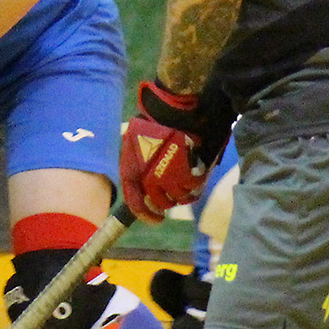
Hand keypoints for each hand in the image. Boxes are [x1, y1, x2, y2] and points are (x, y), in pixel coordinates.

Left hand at [119, 80, 213, 221]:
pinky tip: (198, 174)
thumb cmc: (154, 122)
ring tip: (187, 180)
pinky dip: (196, 186)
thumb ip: (137, 163)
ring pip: (178, 198)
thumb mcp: (134, 140)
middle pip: (159, 203)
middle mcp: (147, 177)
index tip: (156, 219)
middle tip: (174, 193)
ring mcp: (167, 177)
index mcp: (131, 169)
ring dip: (183, 193)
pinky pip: (192, 190)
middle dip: (167, 202)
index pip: (134, 203)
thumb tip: (144, 184)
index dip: (145, 215)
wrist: (175, 108)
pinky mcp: (186, 173)